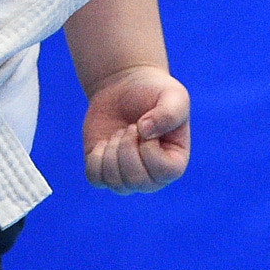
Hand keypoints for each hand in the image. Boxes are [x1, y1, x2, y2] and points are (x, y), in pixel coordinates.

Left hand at [81, 65, 189, 194]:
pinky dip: (95, 157)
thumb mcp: (173, 95)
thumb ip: (169, 113)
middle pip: (136, 180)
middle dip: (127, 146)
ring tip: (119, 133)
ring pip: (114, 182)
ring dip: (111, 151)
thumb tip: (145, 132)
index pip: (164, 171)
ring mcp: (127, 178)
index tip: (144, 125)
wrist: (124, 86)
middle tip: (130, 127)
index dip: (149, 146)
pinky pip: (95, 178)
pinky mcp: (103, 172)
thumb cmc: (154, 92)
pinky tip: (104, 143)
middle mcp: (152, 178)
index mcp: (175, 163)